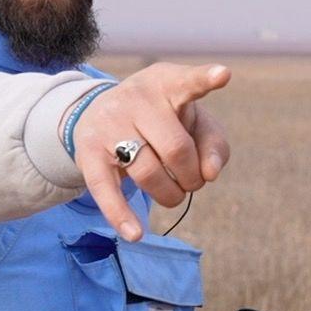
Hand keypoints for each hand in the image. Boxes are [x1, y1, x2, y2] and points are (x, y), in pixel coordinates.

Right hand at [71, 63, 231, 240]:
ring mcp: (109, 123)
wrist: (99, 113)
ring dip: (171, 194)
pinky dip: (121, 214)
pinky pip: (105, 189)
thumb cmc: (162, 120)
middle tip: (192, 181)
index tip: (222, 75)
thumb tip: (210, 174)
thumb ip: (214, 144)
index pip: (187, 82)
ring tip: (174, 192)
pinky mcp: (87, 152)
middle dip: (192, 176)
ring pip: (149, 173)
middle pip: (177, 150)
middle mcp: (136, 98)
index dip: (204, 80)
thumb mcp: (193, 122)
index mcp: (167, 83)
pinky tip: (135, 234)